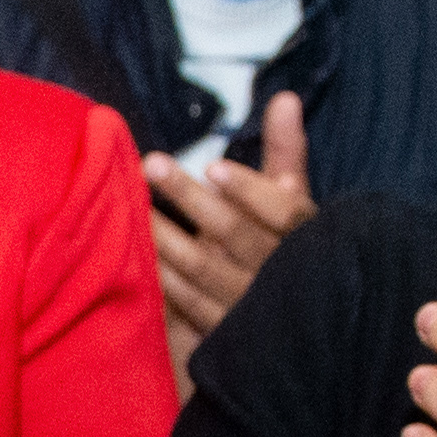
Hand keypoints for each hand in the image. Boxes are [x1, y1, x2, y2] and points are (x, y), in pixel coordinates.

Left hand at [145, 91, 315, 360]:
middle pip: (236, 236)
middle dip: (192, 200)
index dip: (250, 191)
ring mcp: (251, 309)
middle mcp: (280, 275)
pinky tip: (133, 254)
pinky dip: (160, 280)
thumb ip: (286, 152)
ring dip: (165, 237)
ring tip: (133, 204)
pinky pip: (187, 305)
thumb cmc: (286, 251)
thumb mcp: (293, 202)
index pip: (284, 213)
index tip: (213, 165)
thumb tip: (285, 98)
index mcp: (304, 237)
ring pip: (204, 271)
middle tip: (151, 163)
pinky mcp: (224, 338)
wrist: (292, 333)